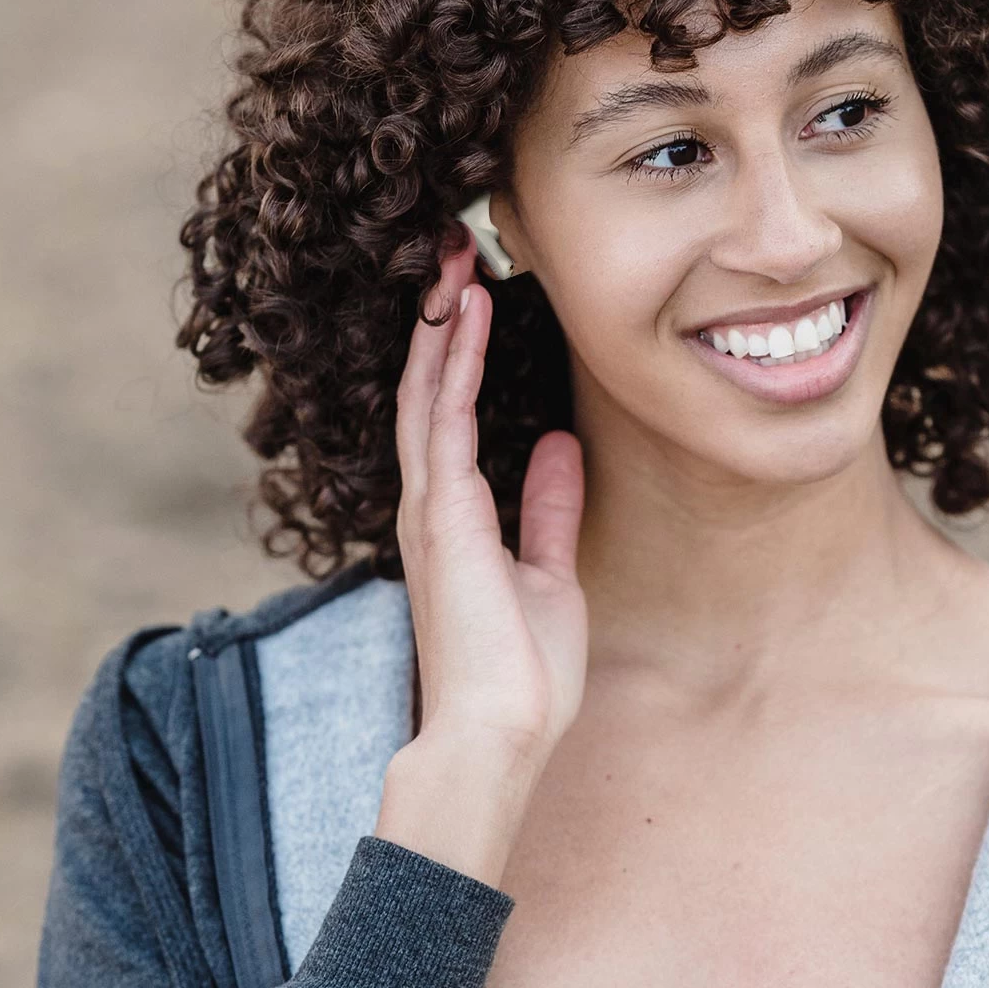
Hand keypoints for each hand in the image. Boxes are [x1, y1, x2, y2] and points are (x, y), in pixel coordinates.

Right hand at [377, 233, 587, 879]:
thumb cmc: (522, 671)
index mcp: (458, 518)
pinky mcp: (442, 514)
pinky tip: (462, 313)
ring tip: (455, 260)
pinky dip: (452, 362)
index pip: (452, 415)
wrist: (502, 732)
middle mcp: (434, 504)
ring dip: (441, 324)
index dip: (458, 354)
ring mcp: (431, 507)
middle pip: (430, 390)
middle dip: (441, 322)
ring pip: (428, 391)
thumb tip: (560, 446)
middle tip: (454, 254)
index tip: (475, 295)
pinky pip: (444, 419)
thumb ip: (548, 508)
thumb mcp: (549, 571)